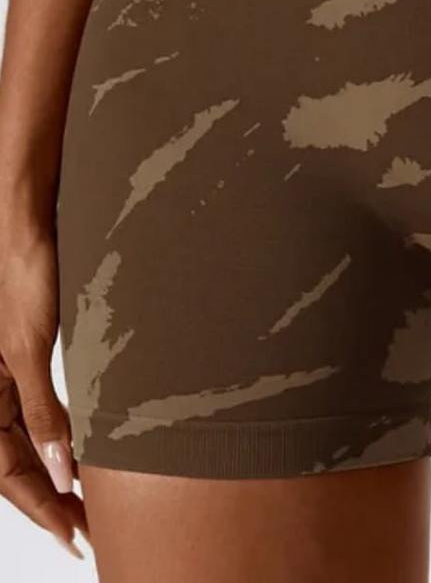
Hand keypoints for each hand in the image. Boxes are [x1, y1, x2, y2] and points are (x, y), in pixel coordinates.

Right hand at [0, 219, 86, 558]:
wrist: (29, 225)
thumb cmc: (23, 275)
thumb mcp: (29, 347)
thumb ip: (42, 409)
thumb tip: (62, 471)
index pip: (7, 471)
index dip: (41, 508)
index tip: (74, 537)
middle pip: (17, 463)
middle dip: (51, 501)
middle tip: (88, 532)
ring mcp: (9, 374)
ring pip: (28, 441)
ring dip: (57, 474)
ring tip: (91, 504)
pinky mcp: (29, 355)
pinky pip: (38, 412)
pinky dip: (61, 438)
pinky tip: (85, 452)